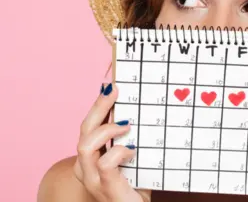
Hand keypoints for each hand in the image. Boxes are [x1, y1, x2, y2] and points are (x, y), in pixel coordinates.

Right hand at [73, 83, 150, 201]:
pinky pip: (105, 165)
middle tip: (113, 89)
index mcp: (89, 157)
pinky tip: (131, 151)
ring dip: (106, 129)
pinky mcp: (105, 189)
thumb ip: (128, 138)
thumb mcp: (129, 156)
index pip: (88, 125)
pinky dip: (118, 153)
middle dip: (98, 106)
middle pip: (84, 129)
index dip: (97, 104)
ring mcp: (92, 179)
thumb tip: (137, 111)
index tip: (108, 84)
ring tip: (126, 124)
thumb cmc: (133, 184)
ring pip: (85, 145)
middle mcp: (84, 167)